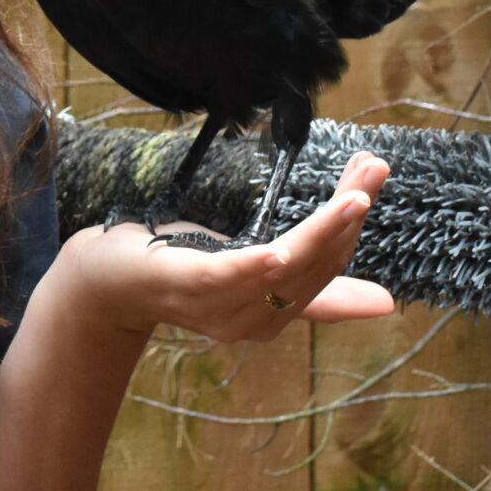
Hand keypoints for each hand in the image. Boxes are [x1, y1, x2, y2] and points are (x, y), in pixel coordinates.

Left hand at [54, 152, 393, 343]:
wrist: (105, 278)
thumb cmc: (180, 266)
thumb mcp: (251, 267)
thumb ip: (312, 281)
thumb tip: (385, 302)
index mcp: (275, 315)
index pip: (329, 269)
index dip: (355, 225)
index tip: (375, 176)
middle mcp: (256, 322)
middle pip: (315, 265)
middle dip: (348, 216)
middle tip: (373, 168)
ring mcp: (223, 307)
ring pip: (288, 269)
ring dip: (324, 228)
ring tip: (353, 194)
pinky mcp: (192, 286)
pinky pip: (234, 277)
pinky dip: (262, 266)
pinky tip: (284, 249)